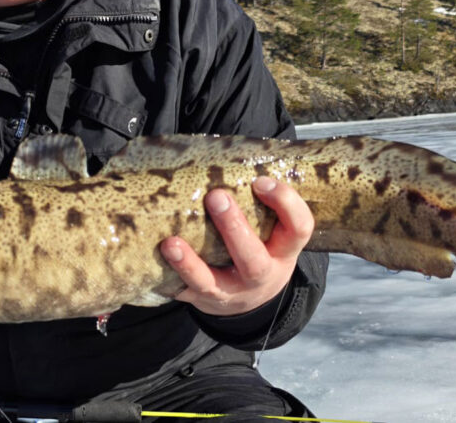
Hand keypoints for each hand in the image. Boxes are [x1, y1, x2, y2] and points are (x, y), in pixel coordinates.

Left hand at [160, 177, 313, 315]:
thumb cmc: (259, 248)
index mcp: (283, 251)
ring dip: (190, 264)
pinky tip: (155, 257)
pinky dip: (169, 275)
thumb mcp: (272, 231)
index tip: (260, 181)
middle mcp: (261, 276)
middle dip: (234, 228)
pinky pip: (184, 291)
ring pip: (211, 283)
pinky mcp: (202, 300)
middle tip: (216, 197)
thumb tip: (231, 154)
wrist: (249, 300)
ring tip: (171, 243)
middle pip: (253, 259)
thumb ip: (260, 203)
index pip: (299, 228)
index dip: (285, 204)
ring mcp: (230, 292)